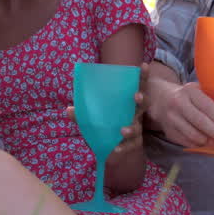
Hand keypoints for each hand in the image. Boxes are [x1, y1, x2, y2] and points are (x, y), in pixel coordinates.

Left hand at [67, 65, 146, 193]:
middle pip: (143, 103)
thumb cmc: (104, 124)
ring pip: (138, 127)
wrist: (110, 146)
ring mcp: (136, 128)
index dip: (142, 76)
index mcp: (127, 101)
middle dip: (142, 99)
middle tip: (136, 96)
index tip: (144, 65)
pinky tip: (116, 149)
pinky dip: (124, 147)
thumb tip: (69, 110)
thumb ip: (82, 114)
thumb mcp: (92, 117)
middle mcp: (134, 113)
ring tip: (122, 131)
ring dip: (131, 128)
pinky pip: (132, 145)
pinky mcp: (134, 143)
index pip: (137, 86)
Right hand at [143, 73, 213, 149]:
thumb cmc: (187, 96)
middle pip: (199, 122)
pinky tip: (205, 144)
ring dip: (207, 141)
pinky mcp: (168, 131)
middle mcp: (177, 104)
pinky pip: (186, 142)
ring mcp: (171, 119)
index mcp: (188, 91)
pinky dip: (198, 145)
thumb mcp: (202, 93)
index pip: (206, 106)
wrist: (160, 99)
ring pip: (192, 134)